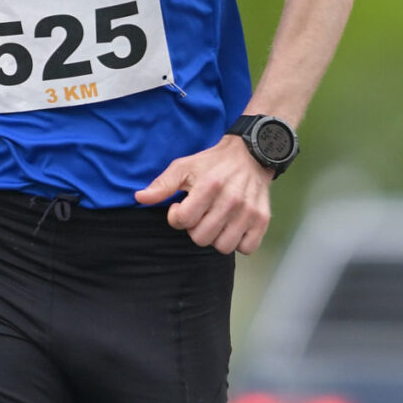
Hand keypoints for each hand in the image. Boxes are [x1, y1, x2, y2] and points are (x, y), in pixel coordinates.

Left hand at [135, 136, 271, 253]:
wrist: (250, 154)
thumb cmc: (212, 163)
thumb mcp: (184, 167)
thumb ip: (162, 185)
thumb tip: (140, 198)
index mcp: (209, 186)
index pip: (183, 220)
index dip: (177, 216)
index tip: (182, 206)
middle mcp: (231, 200)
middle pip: (201, 238)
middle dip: (195, 229)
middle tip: (201, 215)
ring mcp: (248, 212)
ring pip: (223, 247)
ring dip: (216, 238)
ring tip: (216, 222)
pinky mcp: (262, 219)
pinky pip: (247, 248)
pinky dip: (239, 242)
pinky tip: (233, 228)